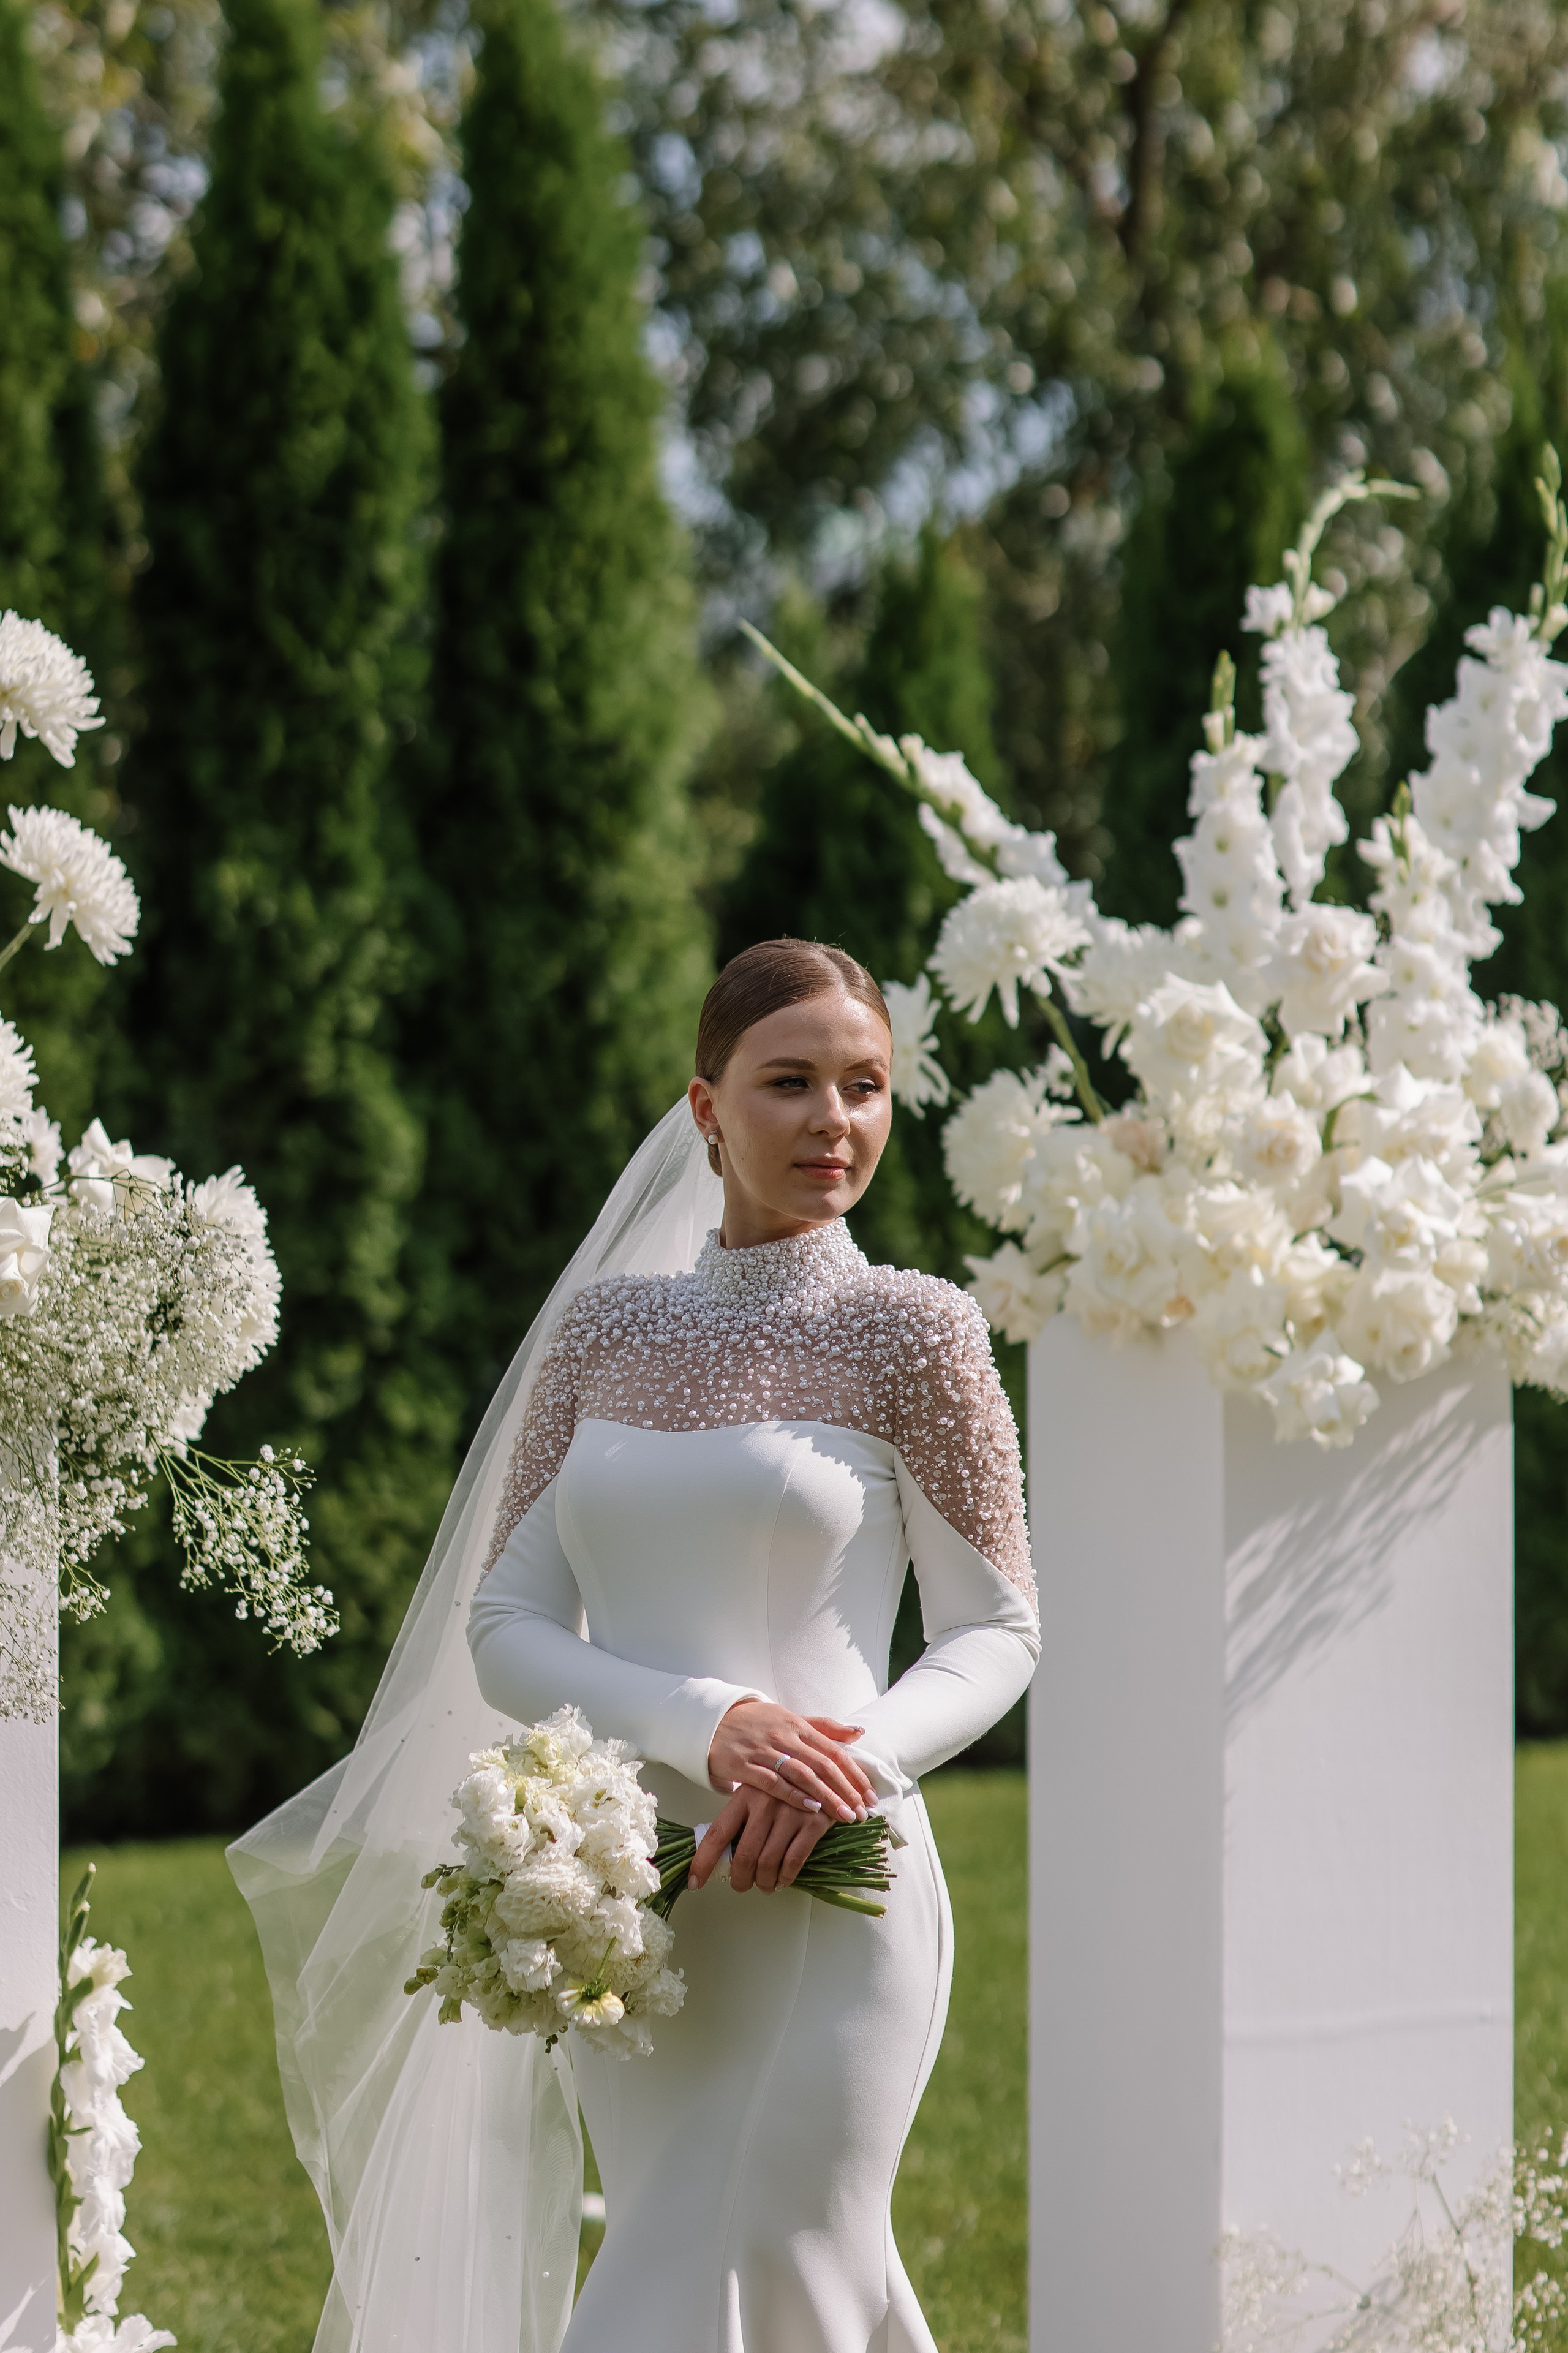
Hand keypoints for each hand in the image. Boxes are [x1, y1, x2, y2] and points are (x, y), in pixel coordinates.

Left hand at [690, 1785, 835, 1894]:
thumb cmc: (787, 1788)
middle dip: (740, 1880)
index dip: (704, 1861)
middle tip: (741, 1885)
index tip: (695, 1882)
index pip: (717, 1834)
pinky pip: (793, 1862)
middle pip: (743, 1856)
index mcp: (744, 1795)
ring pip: (767, 1863)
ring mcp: (790, 1812)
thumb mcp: (758, 1794)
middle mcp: (765, 1802)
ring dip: (763, 1883)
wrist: (828, 1773)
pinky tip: (783, 1880)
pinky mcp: (813, 1823)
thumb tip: (722, 1856)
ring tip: (765, 1885)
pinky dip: (785, 1878)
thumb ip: (743, 1820)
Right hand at [707, 1697, 873, 1821]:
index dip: (854, 1775)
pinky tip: (810, 1809)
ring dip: (826, 1797)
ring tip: (843, 1816)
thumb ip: (823, 1727)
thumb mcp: (790, 1718)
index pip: (834, 1751)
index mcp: (798, 1725)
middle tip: (862, 1813)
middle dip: (846, 1790)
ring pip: (802, 1774)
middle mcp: (784, 1736)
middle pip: (822, 1765)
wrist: (715, 1721)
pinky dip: (793, 1796)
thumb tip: (859, 1733)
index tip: (870, 1796)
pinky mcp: (744, 1764)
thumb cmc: (757, 1722)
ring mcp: (764, 1750)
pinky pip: (772, 1782)